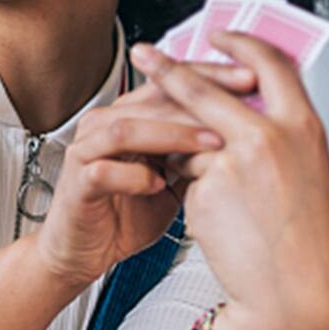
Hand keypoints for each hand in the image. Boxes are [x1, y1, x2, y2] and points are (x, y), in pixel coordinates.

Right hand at [33, 61, 254, 289]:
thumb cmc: (127, 215)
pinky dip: (135, 176)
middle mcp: (103, 125)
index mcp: (129, 116)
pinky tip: (160, 185)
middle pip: (151, 96)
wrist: (85, 253)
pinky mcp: (76, 182)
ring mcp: (86, 151)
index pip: (171, 82)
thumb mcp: (176, 178)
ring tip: (211, 145)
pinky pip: (105, 170)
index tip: (251, 78)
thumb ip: (198, 152)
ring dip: (172, 134)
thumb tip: (248, 129)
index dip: (210, 76)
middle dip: (199, 97)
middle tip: (239, 102)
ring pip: (127, 128)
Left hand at [132, 34, 328, 329]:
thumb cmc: (306, 244)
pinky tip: (219, 223)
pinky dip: (189, 192)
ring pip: (188, 138)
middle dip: (168, 66)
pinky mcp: (206, 190)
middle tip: (142, 53)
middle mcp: (271, 135)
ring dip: (185, 156)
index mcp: (306, 127)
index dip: (240, 45)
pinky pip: (184, 178)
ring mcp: (235, 161)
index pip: (272, 63)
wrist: (296, 297)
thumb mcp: (308, 174)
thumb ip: (280, 136)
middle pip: (207, 86)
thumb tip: (237, 111)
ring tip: (225, 199)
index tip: (215, 36)